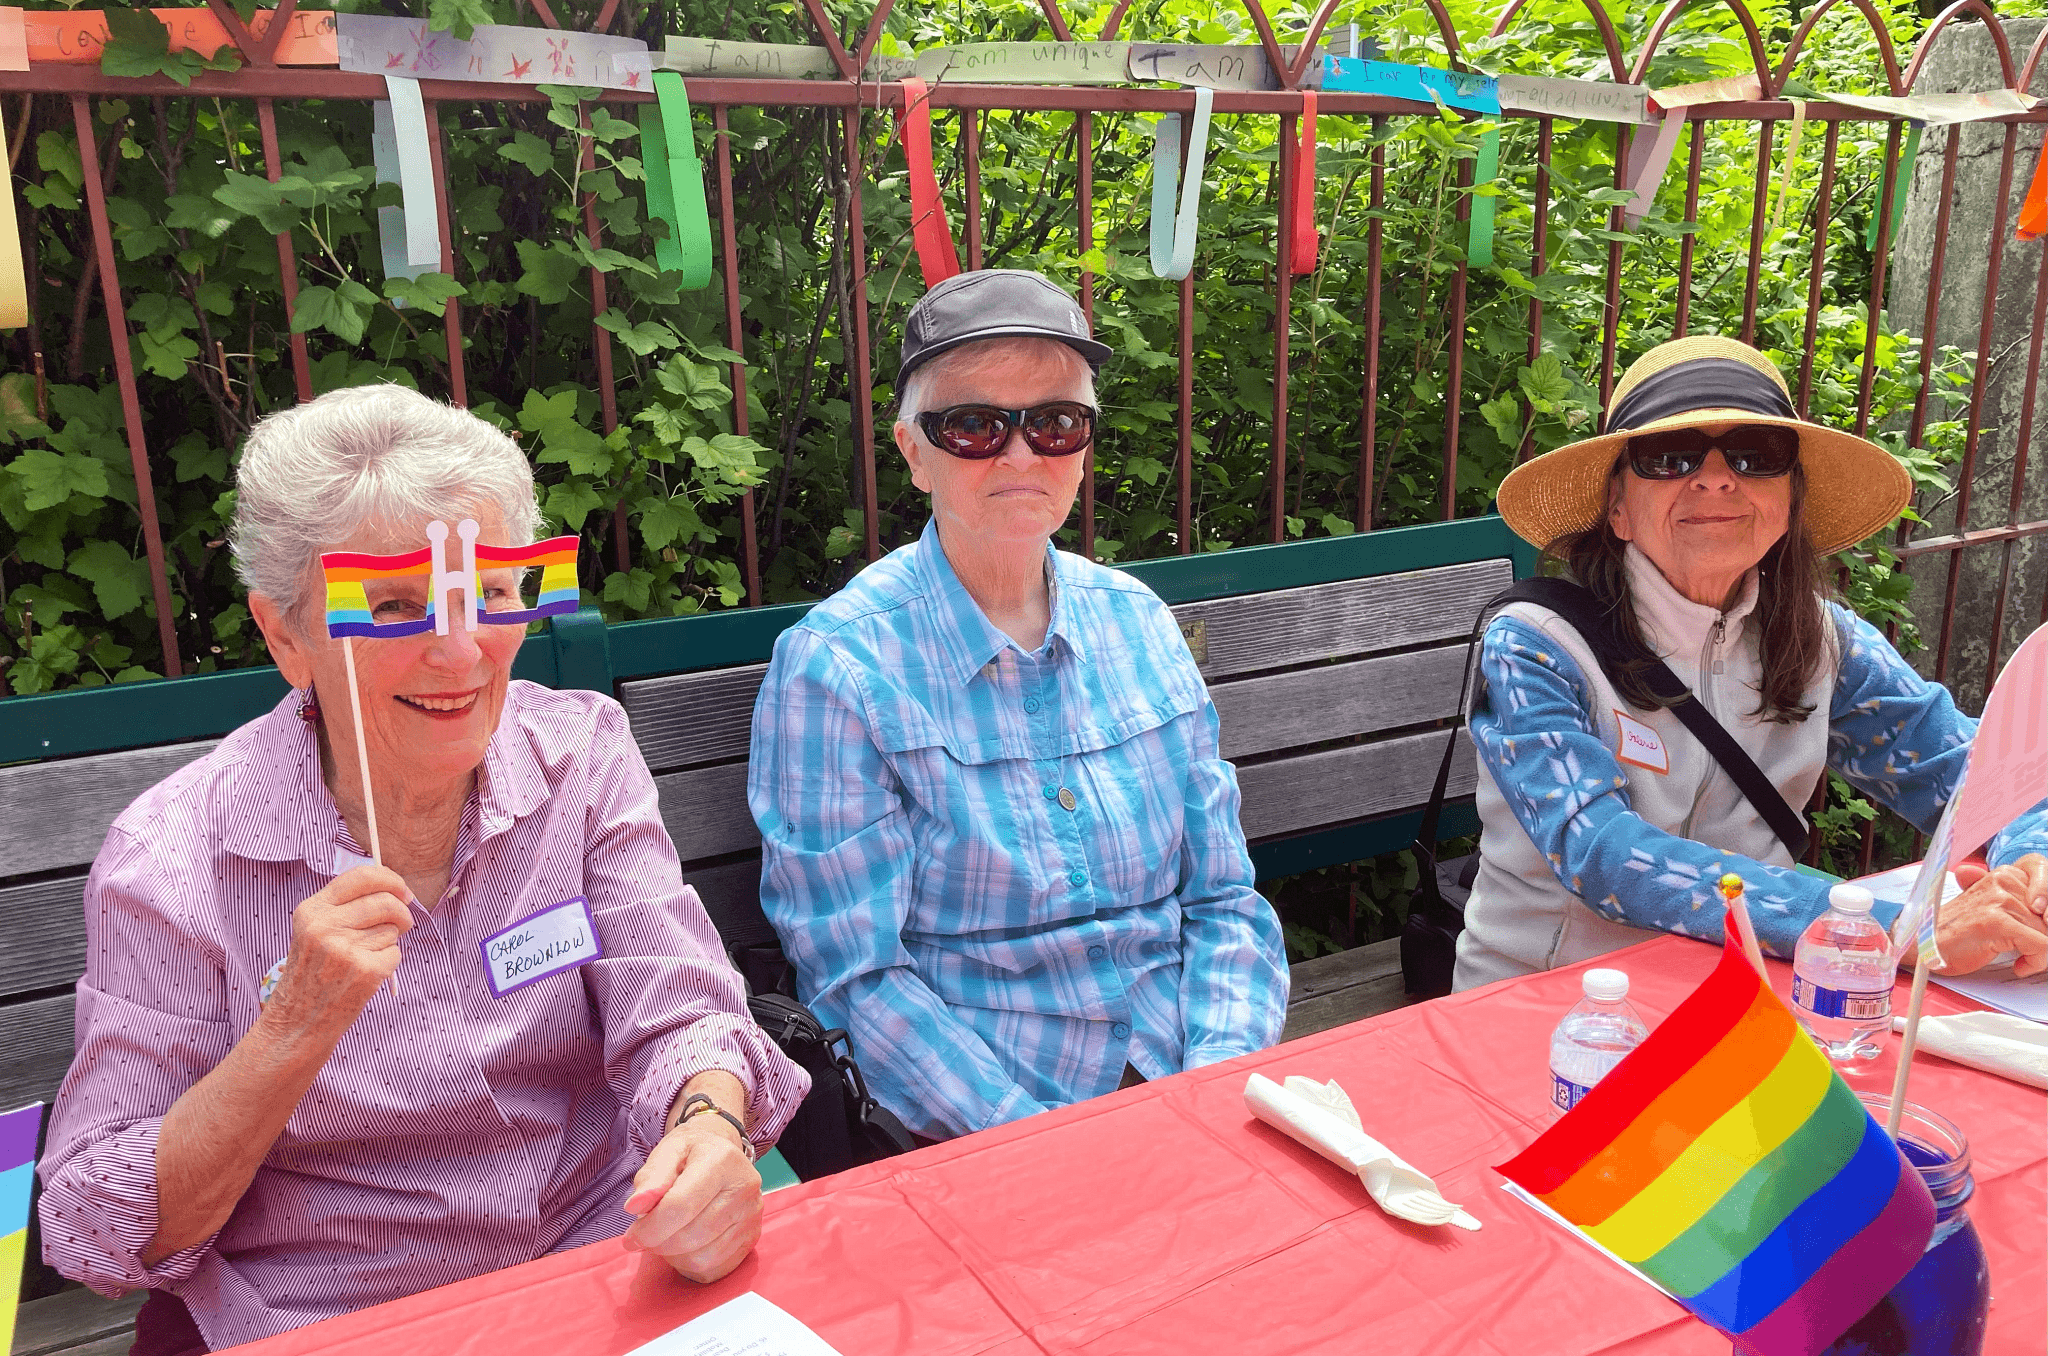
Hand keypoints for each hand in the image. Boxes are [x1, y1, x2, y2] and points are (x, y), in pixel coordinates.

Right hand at [263, 865, 414, 1042]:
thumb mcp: (313, 931)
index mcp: (311, 911)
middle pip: (385, 901)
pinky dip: (388, 963)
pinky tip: (365, 975)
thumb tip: (395, 888)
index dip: (390, 880)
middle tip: (402, 923)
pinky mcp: (365, 971)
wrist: (297, 1022)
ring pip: (392, 928)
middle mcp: (324, 926)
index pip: (361, 877)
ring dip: (388, 941)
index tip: (403, 891)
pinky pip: (395, 953)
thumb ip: (345, 907)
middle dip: (401, 912)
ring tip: (363, 957)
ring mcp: (344, 949)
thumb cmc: (313, 973)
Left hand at [621, 1112, 761, 1282]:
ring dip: (674, 1256)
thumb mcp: (667, 1151)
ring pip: (702, 1258)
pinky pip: (715, 1269)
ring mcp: (752, 1215)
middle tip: (647, 1236)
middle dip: (659, 1243)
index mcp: (722, 1160)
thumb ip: (651, 1178)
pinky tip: (684, 1247)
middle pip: (691, 1235)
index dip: (650, 1228)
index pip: (681, 1205)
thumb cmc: (691, 1154)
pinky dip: (691, 1265)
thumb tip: (636, 1206)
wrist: (722, 1154)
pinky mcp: (752, 1237)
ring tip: (666, 1237)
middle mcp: (745, 1187)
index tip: (631, 1237)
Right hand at [1933, 854, 2047, 977]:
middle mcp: (2003, 881)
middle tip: (2031, 952)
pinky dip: (2035, 961)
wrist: (1925, 944)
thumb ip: (2019, 903)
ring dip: (2040, 955)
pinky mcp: (1998, 922)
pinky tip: (2020, 965)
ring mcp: (2000, 900)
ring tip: (2021, 960)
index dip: (2047, 918)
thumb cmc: (1960, 932)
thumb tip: (2045, 910)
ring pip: (2047, 933)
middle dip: (2045, 939)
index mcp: (2005, 874)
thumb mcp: (1993, 908)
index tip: (2042, 931)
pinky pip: (2041, 946)